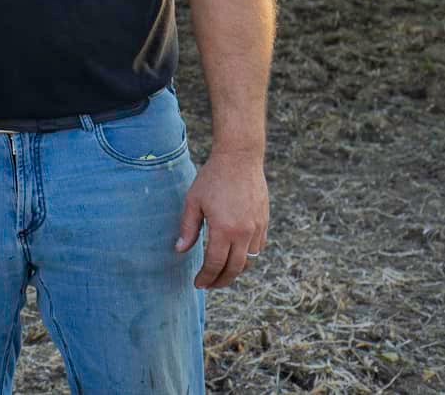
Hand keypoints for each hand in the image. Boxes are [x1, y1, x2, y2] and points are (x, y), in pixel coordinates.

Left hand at [176, 148, 268, 287]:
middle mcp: (244, 232)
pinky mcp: (264, 222)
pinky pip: (258, 248)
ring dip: (235, 271)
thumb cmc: (213, 178)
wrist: (240, 158)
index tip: (198, 284)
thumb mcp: (194, 201)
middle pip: (235, 268)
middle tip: (209, 285)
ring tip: (221, 273)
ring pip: (249, 261)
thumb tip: (180, 250)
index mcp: (224, 229)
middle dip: (221, 281)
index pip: (215, 264)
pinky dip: (248, 257)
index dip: (206, 277)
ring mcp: (257, 228)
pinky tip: (236, 256)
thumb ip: (188, 229)